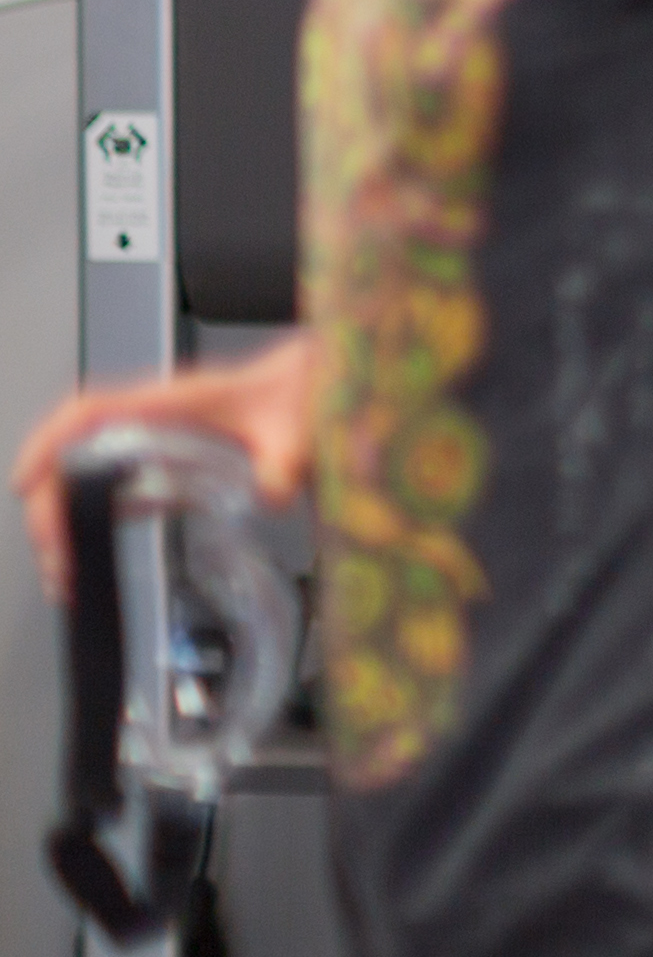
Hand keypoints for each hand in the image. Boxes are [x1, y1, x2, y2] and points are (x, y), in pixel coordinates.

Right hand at [16, 339, 313, 597]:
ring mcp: (158, 440)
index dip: (47, 443)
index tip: (26, 484)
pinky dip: (94, 516)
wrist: (320, 384)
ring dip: (64, 518)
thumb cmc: (302, 391)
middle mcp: (155, 420)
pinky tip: (90, 552)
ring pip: (87, 473)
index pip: (88, 412)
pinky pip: (116, 484)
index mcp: (173, 403)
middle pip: (72, 456)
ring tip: (64, 572)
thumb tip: (272, 492)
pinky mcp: (170, 459)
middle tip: (55, 561)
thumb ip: (287, 459)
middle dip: (50, 506)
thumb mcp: (299, 426)